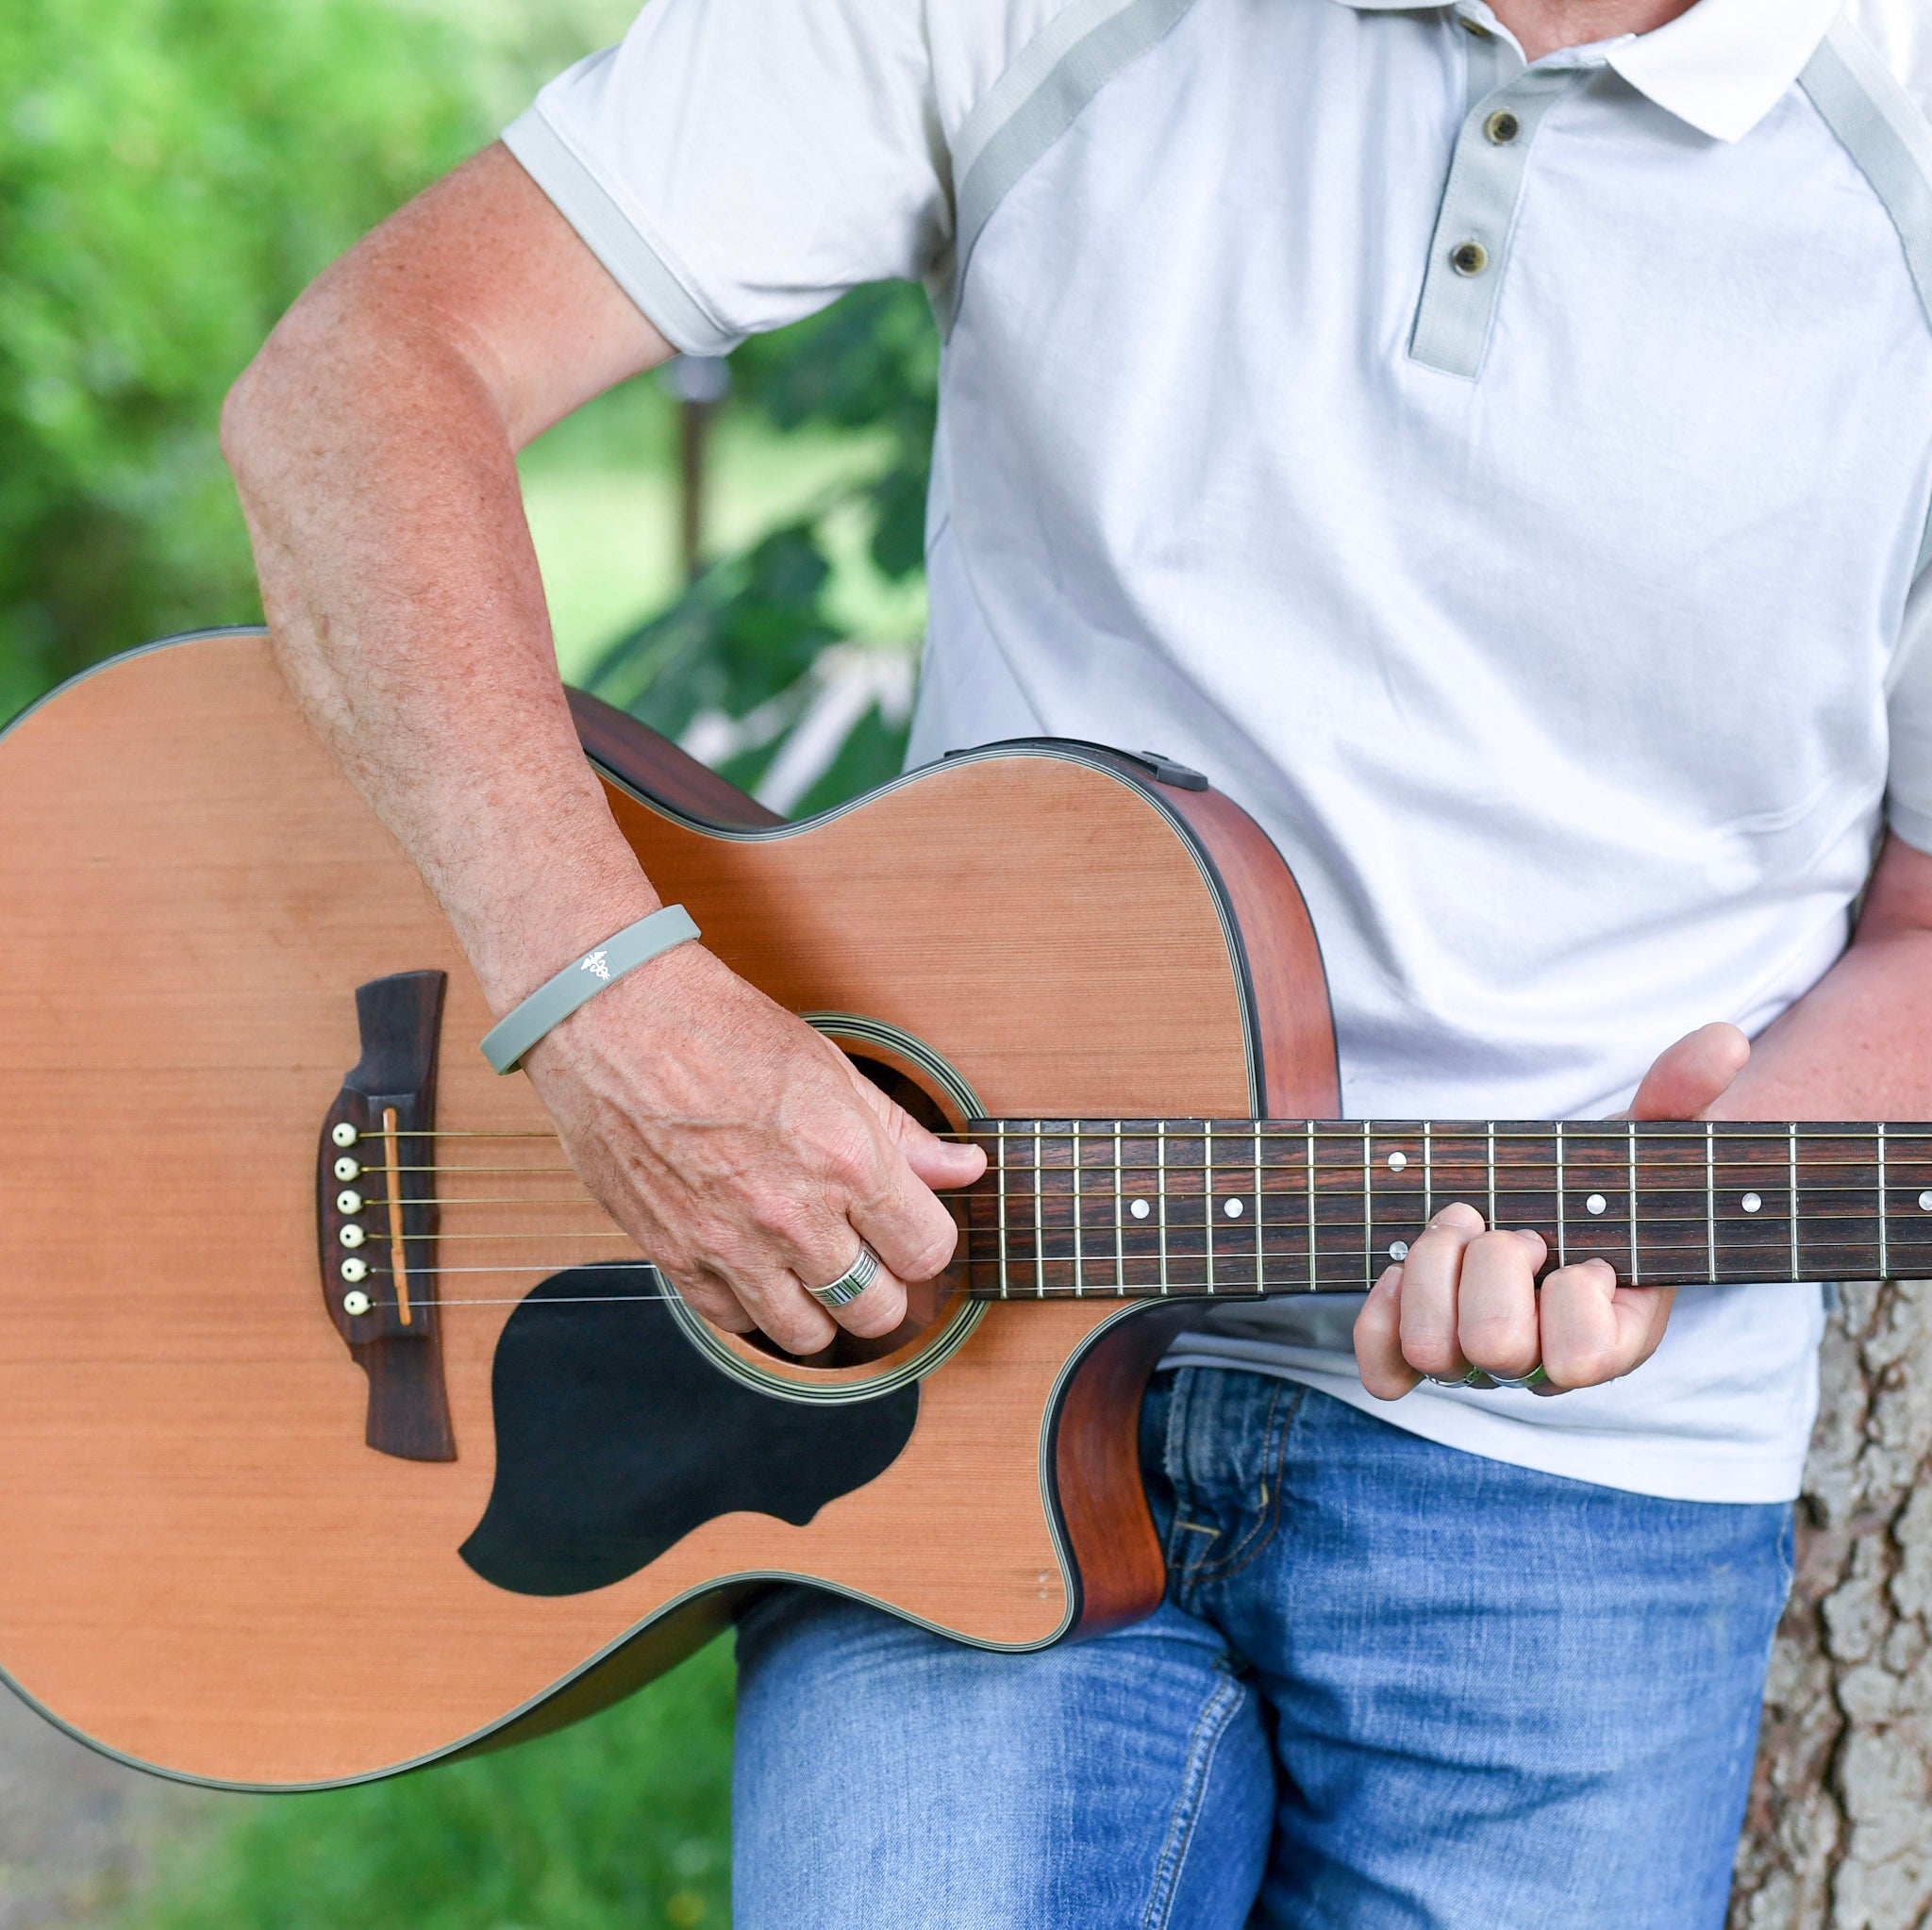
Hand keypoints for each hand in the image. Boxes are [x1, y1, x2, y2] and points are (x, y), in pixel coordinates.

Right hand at [520, 940, 985, 1353]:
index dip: (925, 1243)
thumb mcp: (831, 1068)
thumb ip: (902, 1133)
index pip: (927, 1252)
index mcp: (847, 1162)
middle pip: (877, 1309)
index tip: (910, 1231)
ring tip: (814, 1270)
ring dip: (822, 1310)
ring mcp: (731, 1246)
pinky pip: (735, 1322)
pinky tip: (756, 1265)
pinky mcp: (675, 1257)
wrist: (615, 1020)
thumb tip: (965, 1169)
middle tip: (869, 1258)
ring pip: (809, 1335)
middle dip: (884, 1288)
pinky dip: (753, 1305)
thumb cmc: (721, 1029)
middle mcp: (794, 1217)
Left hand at [1352, 1022, 1749, 1398]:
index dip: (1572, 1291)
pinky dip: (1379, 1316)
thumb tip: (1722, 1041)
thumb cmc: (1604, 1183)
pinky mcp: (1421, 1358)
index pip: (1583, 1355)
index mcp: (1616, 1337)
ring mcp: (1479, 1368)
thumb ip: (1679, 1095)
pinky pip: (1384, 1369)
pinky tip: (1398, 1268)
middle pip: (1494, 1344)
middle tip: (1509, 1226)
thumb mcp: (1645, 1138)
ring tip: (1462, 1226)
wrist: (1545, 1205)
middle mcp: (1544, 1367)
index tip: (1581, 1250)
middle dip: (1493, 1262)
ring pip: (1431, 1348)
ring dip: (1434, 1267)